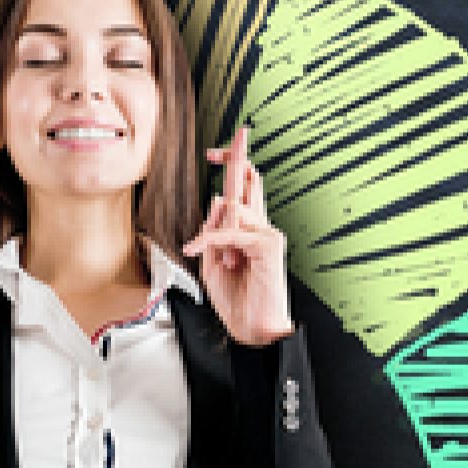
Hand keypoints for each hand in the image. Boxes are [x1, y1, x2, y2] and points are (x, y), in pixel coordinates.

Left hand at [182, 125, 295, 346]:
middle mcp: (261, 226)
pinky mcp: (268, 245)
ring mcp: (267, 233)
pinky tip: (198, 249)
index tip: (219, 150)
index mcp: (247, 230)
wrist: (253, 330)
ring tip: (220, 260)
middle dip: (236, 157)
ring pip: (232, 209)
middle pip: (248, 182)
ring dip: (214, 233)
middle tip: (232, 137)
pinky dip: (211, 241)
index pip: (242, 190)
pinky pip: (231, 233)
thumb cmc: (237, 301)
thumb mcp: (212, 264)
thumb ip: (212, 233)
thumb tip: (217, 202)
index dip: (233, 166)